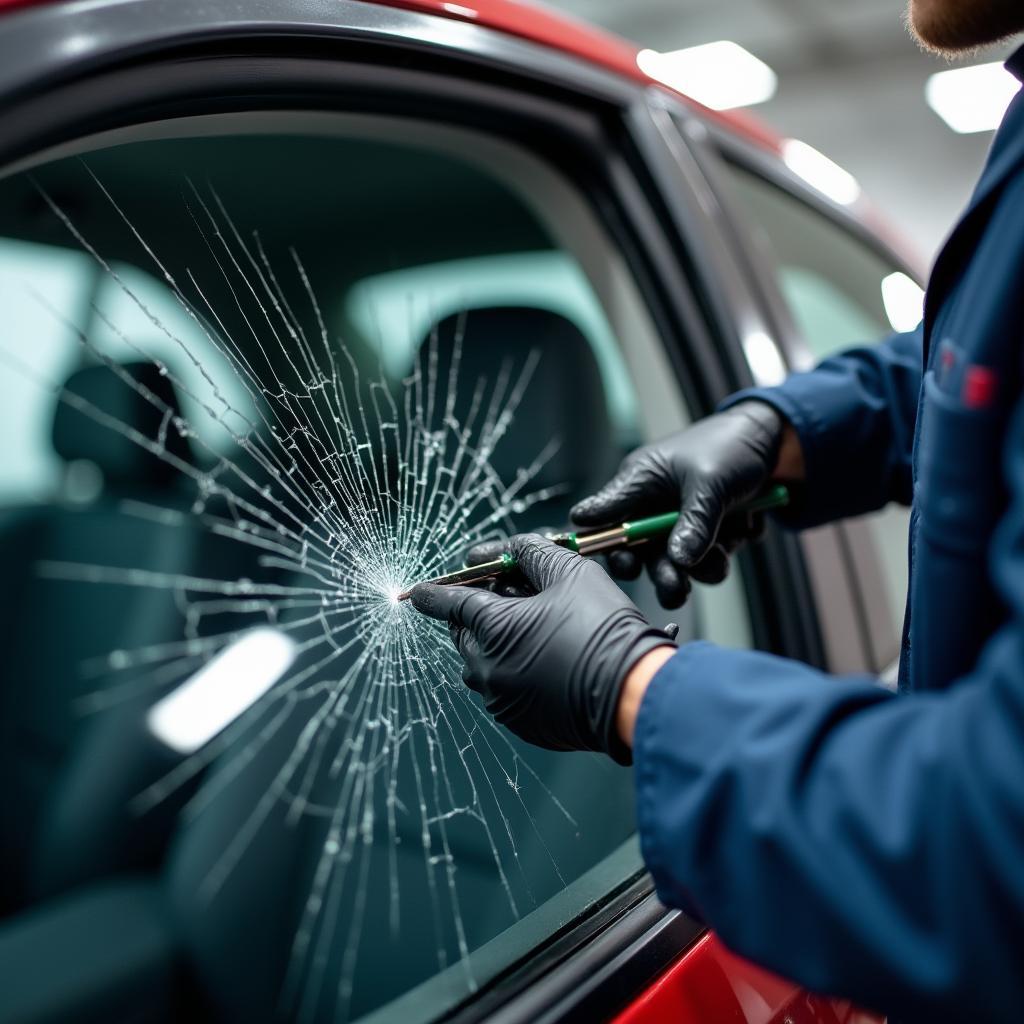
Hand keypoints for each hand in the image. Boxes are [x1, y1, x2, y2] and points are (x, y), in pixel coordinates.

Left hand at [410, 534, 676, 763]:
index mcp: (491, 628)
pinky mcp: (521, 722)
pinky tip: (552, 659)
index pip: (449, 603)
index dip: (433, 593)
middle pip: (466, 632)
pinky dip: (519, 671)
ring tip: (540, 628)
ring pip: (486, 662)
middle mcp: (486, 668)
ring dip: (500, 643)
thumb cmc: (602, 628)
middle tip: (510, 597)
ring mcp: (501, 700)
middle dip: (478, 613)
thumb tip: (512, 548)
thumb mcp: (570, 572)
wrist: (632, 693)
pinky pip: (507, 688)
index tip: (416, 593)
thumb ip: (532, 552)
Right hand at [570, 402, 787, 607]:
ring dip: (703, 567)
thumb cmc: (729, 446)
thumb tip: (679, 560)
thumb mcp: (710, 482)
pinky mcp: (705, 534)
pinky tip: (745, 523)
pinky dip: (728, 547)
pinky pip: (710, 556)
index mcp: (640, 482)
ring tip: (723, 559)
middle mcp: (653, 506)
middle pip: (642, 552)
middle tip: (676, 590)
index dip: (604, 542)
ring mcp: (679, 522)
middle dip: (663, 572)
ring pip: (679, 562)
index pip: (605, 516)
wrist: (774, 443)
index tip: (623, 563)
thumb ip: (694, 523)